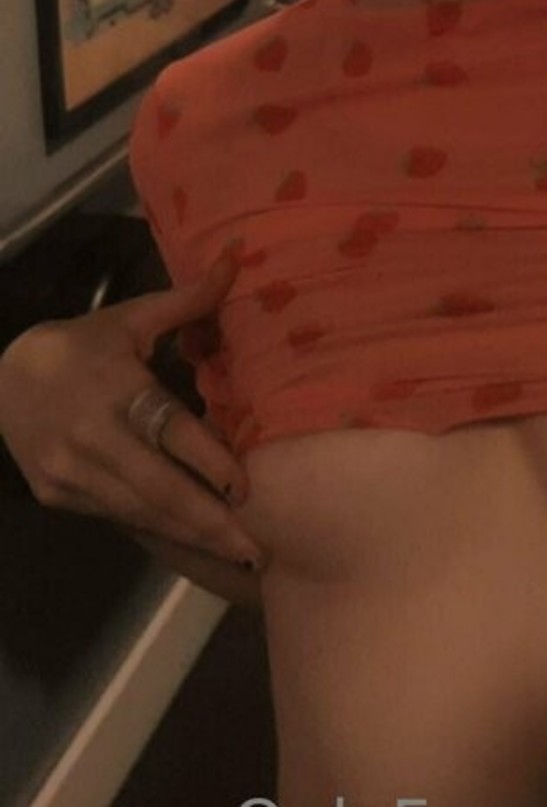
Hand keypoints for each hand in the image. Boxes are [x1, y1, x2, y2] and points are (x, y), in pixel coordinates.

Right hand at [0, 251, 264, 571]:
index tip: (247, 487)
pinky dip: (156, 528)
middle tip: (256, 550)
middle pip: (158, 488)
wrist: (2, 378)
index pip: (170, 432)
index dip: (210, 462)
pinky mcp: (58, 495)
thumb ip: (188, 300)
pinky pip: (117, 516)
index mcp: (116, 389)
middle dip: (208, 522)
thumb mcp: (130, 318)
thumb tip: (238, 256)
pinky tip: (192, 542)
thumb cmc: (82, 345)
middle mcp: (92, 437)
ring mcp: (71, 473)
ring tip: (237, 555)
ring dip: (188, 535)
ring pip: (139, 511)